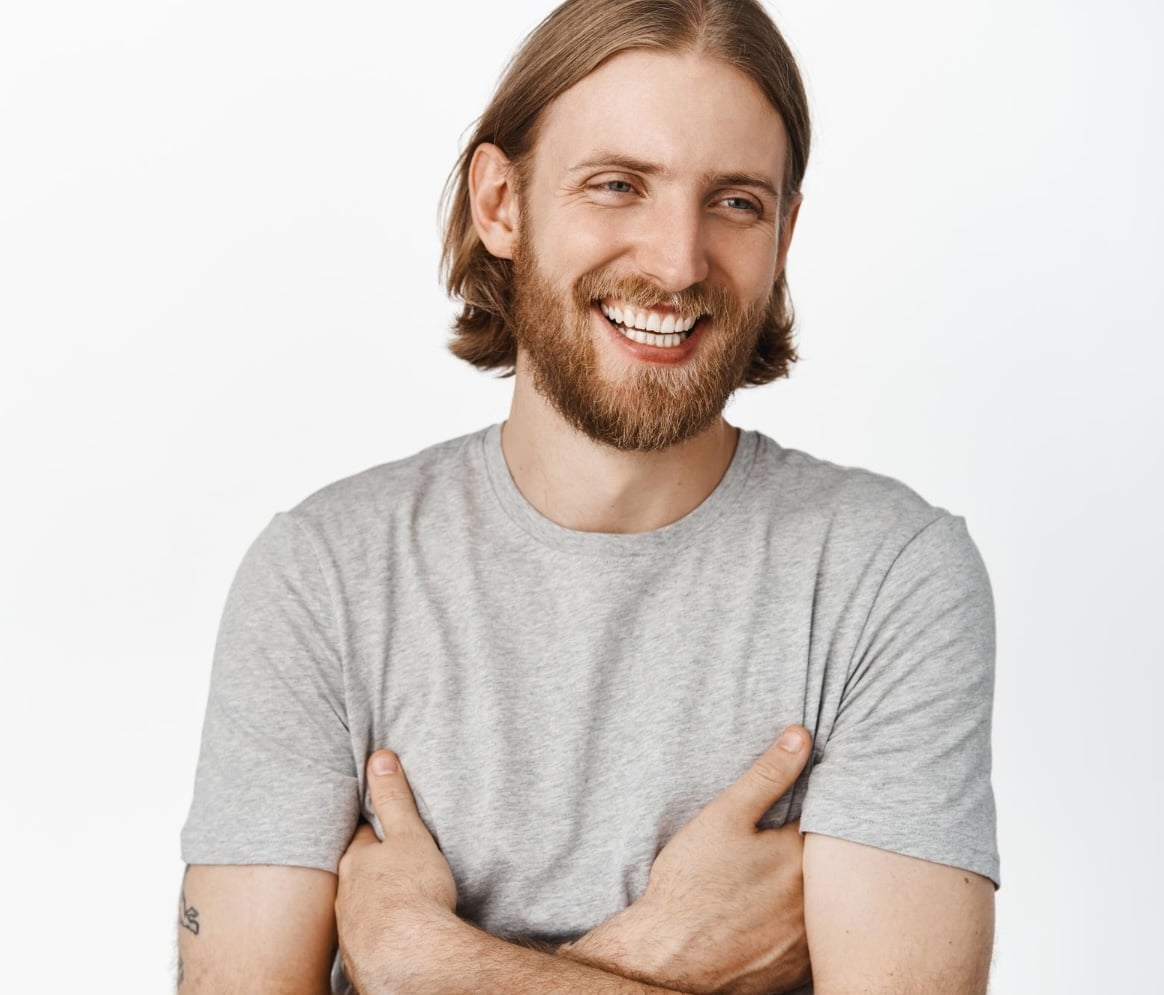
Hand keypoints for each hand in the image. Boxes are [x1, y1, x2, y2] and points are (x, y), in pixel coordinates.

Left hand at [335, 751, 459, 991]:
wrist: (411, 959)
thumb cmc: (413, 893)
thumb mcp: (409, 835)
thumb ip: (394, 799)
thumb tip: (379, 757)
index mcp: (356, 861)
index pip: (360, 837)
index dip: (371, 830)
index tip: (377, 826)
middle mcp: (345, 895)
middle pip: (354, 874)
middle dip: (366, 869)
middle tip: (383, 866)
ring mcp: (349, 929)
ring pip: (356, 908)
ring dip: (369, 904)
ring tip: (388, 903)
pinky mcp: (360, 958)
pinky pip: (365, 941)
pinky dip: (375, 936)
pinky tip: (388, 938)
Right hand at [562, 726, 812, 994]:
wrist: (668, 958)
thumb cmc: (691, 885)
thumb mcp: (724, 817)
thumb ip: (767, 775)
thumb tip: (801, 736)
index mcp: (801, 858)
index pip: (831, 823)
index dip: (823, 809)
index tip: (813, 800)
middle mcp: (815, 902)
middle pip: (834, 868)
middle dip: (820, 853)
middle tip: (787, 847)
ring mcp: (808, 941)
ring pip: (825, 906)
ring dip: (813, 892)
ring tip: (776, 883)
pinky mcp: (796, 970)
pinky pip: (813, 943)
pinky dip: (800, 927)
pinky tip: (771, 919)